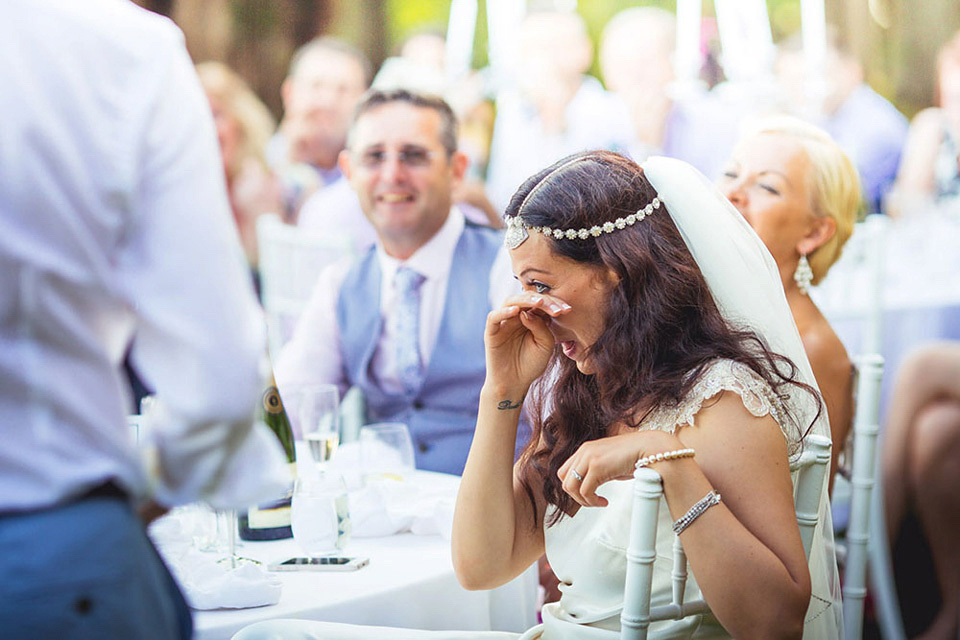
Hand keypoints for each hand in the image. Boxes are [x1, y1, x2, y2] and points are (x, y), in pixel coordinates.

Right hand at [483, 292, 569, 393]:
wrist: (514, 384)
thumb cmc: (531, 364)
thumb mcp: (545, 346)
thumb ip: (541, 328)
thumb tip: (528, 312)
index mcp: (531, 318)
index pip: (541, 303)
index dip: (554, 303)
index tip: (568, 309)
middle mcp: (516, 316)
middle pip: (527, 298)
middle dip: (543, 300)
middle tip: (556, 308)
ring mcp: (503, 322)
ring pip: (511, 302)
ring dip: (525, 300)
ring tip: (539, 303)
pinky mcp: (491, 331)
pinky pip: (494, 317)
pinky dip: (504, 311)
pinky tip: (516, 312)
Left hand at [557, 429, 685, 506]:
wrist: (649, 448)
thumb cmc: (635, 456)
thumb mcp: (610, 463)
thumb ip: (597, 471)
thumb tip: (590, 487)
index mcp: (586, 449)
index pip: (565, 471)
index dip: (573, 486)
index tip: (586, 494)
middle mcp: (584, 451)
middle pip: (564, 479)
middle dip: (575, 494)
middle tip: (591, 500)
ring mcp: (589, 458)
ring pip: (570, 487)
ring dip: (583, 500)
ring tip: (597, 502)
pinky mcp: (596, 467)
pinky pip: (585, 491)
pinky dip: (592, 501)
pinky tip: (604, 502)